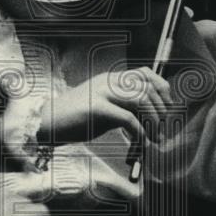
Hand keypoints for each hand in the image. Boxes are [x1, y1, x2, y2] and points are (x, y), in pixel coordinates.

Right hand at [39, 67, 173, 145]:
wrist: (47, 123)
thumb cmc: (76, 119)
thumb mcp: (104, 107)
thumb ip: (123, 105)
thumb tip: (149, 116)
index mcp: (110, 79)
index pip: (144, 73)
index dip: (162, 87)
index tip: (168, 107)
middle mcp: (108, 81)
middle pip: (146, 87)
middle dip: (161, 110)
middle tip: (162, 130)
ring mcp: (101, 93)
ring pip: (140, 99)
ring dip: (153, 121)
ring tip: (154, 138)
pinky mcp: (96, 108)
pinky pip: (127, 117)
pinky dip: (140, 131)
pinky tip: (141, 142)